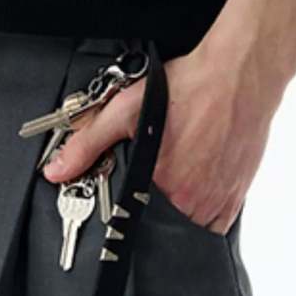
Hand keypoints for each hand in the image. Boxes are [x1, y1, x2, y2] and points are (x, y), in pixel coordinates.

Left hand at [40, 44, 278, 235]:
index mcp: (165, 188)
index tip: (134, 190)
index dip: (131, 208)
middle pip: (164, 221)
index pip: (137, 221)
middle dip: (156, 202)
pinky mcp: (238, 196)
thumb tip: (56, 170)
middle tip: (159, 169)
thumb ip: (88, 142)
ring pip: (190, 223)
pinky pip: (217, 222)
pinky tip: (200, 175)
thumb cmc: (189, 87)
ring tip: (181, 169)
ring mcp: (220, 201)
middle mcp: (195, 202)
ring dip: (181, 206)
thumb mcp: (126, 108)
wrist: (239, 72)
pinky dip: (206, 206)